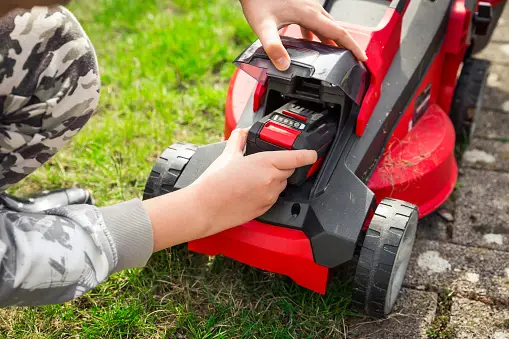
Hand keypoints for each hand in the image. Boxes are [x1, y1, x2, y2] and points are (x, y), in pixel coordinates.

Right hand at [193, 128, 316, 234]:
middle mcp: (271, 180)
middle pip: (288, 170)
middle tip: (264, 164)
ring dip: (274, 179)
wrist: (205, 207)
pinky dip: (266, 192)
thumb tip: (243, 132)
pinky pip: (272, 197)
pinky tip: (250, 190)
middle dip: (281, 166)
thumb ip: (238, 139)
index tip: (312, 153)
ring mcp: (269, 196)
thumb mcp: (228, 154)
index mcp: (265, 163)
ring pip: (280, 184)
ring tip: (252, 179)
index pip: (296, 158)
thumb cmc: (214, 183)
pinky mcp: (265, 208)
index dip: (307, 155)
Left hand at [239, 0, 367, 70]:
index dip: (352, 47)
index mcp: (309, 14)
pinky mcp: (299, 4)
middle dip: (345, 45)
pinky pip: (314, 21)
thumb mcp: (263, 26)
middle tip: (351, 60)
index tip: (362, 58)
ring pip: (325, 25)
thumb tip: (283, 65)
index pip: (338, 33)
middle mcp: (312, 9)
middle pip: (335, 29)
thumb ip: (273, 47)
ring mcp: (306, 5)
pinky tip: (307, 41)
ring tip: (332, 54)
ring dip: (330, 39)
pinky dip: (316, 33)